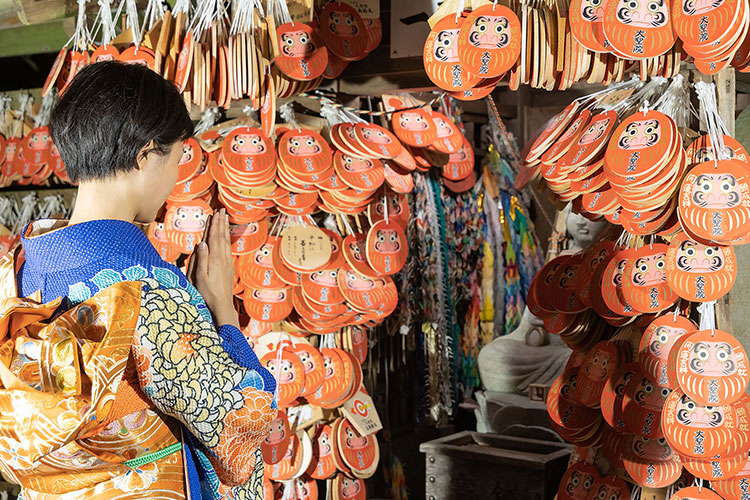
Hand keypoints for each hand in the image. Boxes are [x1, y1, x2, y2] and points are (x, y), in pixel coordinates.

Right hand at [187, 208, 239, 328]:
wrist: (222, 304)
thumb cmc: (207, 292)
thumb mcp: (199, 276)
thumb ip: (201, 259)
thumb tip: (201, 243)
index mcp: (214, 258)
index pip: (214, 237)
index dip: (214, 224)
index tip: (214, 213)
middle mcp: (223, 258)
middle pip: (222, 236)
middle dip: (221, 223)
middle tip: (221, 211)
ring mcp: (227, 262)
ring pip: (226, 241)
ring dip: (225, 228)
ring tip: (225, 218)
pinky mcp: (229, 266)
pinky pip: (228, 248)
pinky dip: (227, 238)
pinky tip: (226, 236)